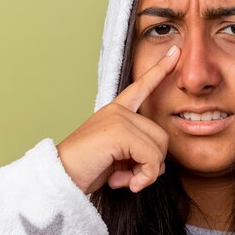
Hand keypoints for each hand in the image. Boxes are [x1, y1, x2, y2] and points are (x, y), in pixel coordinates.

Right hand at [56, 45, 179, 194]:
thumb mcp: (117, 156)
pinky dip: (143, 177)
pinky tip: (122, 182)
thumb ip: (138, 149)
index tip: (175, 51)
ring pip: (159, 148)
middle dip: (151, 164)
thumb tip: (159, 163)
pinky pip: (151, 158)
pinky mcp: (120, 132)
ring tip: (123, 179)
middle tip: (128, 176)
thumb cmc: (87, 169)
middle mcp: (119, 111)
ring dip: (146, 173)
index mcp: (117, 111)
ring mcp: (119, 118)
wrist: (59, 178)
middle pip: (162, 136)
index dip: (160, 70)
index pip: (142, 87)